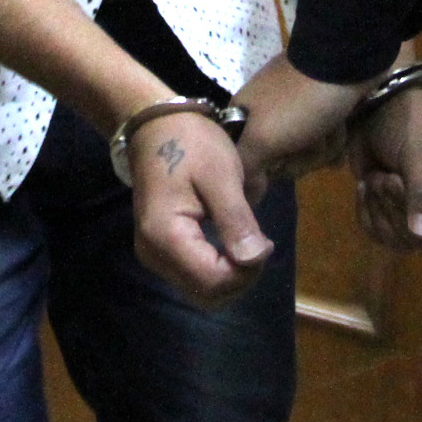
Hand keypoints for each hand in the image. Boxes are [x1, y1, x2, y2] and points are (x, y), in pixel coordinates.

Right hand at [127, 107, 275, 306]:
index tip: (267, 242)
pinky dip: (219, 268)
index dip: (247, 271)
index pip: (212, 282)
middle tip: (260, 242)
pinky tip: (233, 242)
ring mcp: (155, 256)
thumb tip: (256, 259)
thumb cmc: (191, 144)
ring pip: (201, 290)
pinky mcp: (162, 251)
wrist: (157, 128)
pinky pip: (194, 275)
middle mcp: (154, 256)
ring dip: (231, 275)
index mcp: (166, 238)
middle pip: (206, 293)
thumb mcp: (221, 176)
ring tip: (249, 240)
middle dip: (241, 277)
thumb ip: (236, 220)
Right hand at [233, 52, 367, 195]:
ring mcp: (295, 109)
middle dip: (301, 157)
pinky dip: (334, 136)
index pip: (244, 164)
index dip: (264, 169)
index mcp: (243, 116)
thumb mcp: (264, 137)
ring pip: (305, 152)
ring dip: (322, 146)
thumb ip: (247, 168)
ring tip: (331, 127)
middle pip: (279, 161)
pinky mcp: (321, 107)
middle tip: (309, 137)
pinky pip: (324, 137)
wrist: (348, 58)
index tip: (278, 160)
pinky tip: (342, 126)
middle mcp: (265, 114)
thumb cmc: (302, 100)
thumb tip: (244, 196)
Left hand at [348, 86, 421, 249]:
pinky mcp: (398, 216)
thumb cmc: (409, 121)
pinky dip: (366, 213)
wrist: (377, 108)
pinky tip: (366, 188)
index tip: (394, 179)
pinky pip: (380, 236)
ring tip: (375, 178)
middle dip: (391, 207)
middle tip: (382, 176)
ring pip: (397, 240)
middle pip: (418, 238)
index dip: (412, 209)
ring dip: (377, 209)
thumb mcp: (420, 151)